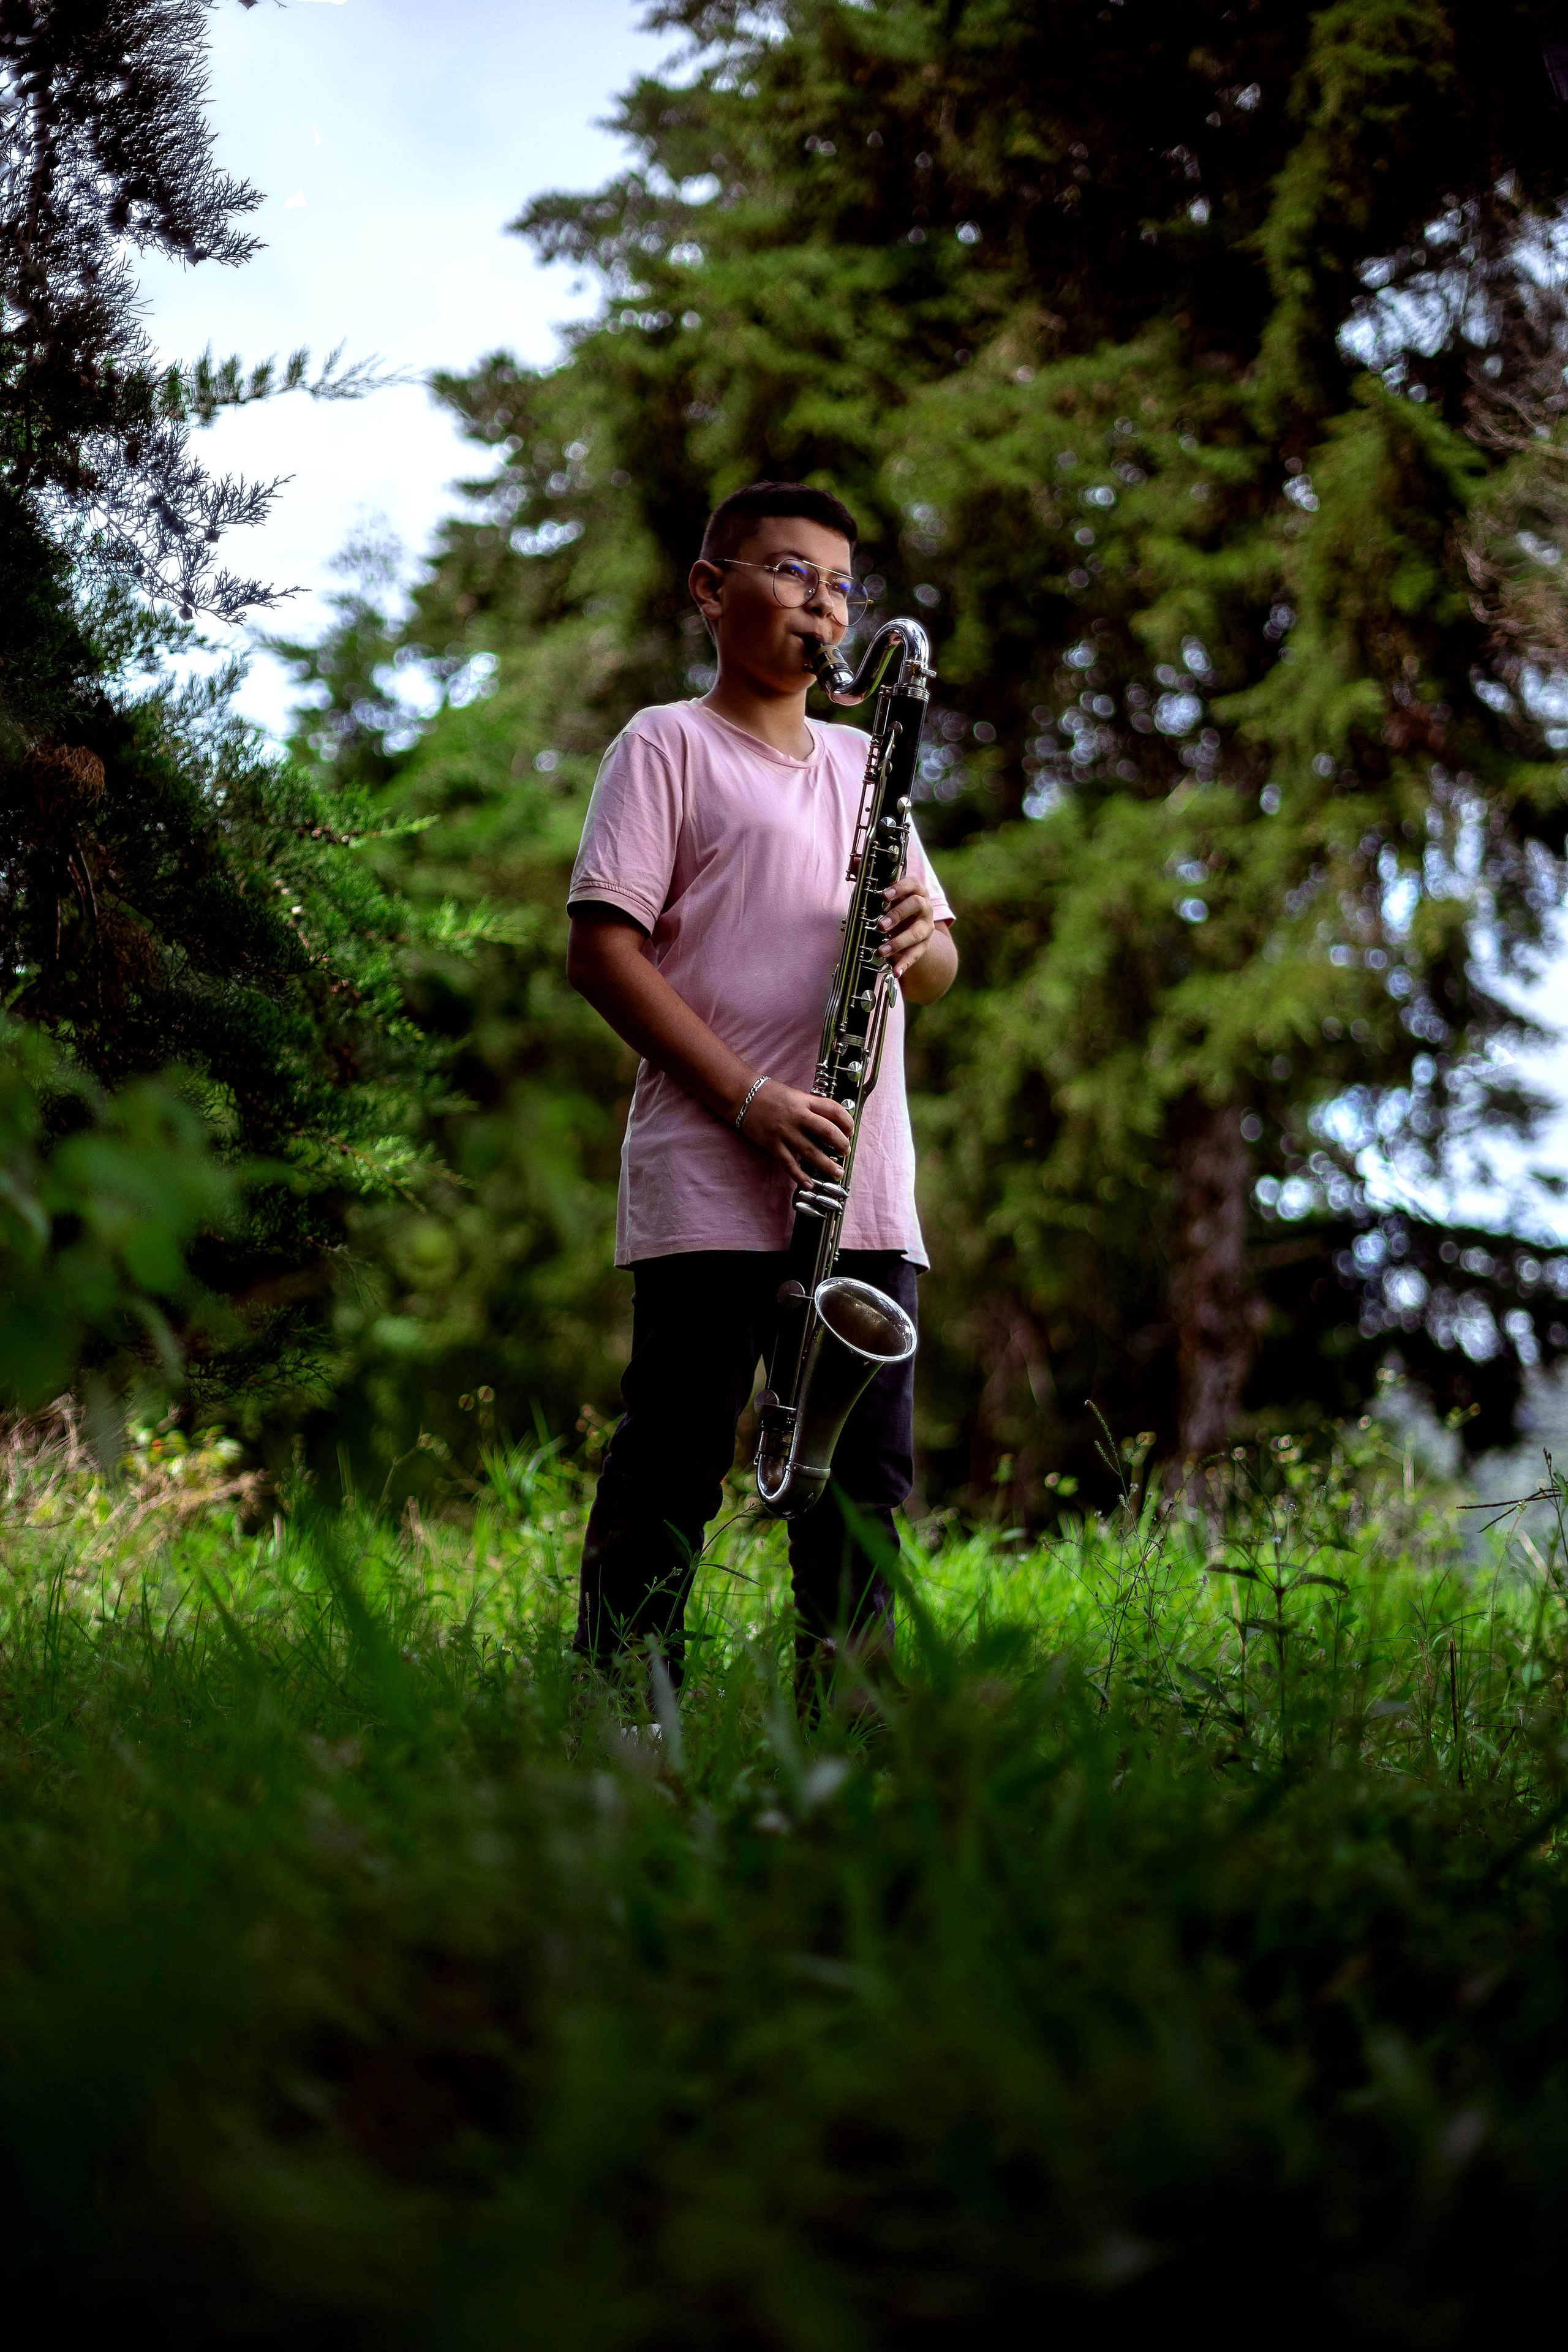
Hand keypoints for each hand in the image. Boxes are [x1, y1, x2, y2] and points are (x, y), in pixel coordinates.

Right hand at [736, 1080, 852, 1185]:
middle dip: (841, 1144)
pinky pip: (789, 1164)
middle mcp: (796, 1116)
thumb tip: (831, 1121)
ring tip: (837, 1173)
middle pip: (827, 1132)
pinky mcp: (772, 1144)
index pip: (833, 1110)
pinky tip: (809, 1184)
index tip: (851, 1131)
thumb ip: (811, 1106)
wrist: (741, 1095)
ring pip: (811, 1152)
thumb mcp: (794, 1094)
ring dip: (826, 1165)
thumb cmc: (769, 1094)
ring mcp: (784, 1132)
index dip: (847, 1121)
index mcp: (804, 1101)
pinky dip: (800, 1176)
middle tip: (845, 1152)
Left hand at [878, 876, 934, 980]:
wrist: (913, 927)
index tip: (884, 895)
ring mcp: (926, 927)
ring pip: (917, 933)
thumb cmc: (894, 905)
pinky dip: (905, 964)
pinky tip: (896, 972)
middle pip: (916, 905)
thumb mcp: (884, 893)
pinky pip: (916, 955)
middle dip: (897, 915)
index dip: (899, 888)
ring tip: (881, 950)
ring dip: (898, 942)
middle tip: (880, 925)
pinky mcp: (923, 946)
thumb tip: (854, 859)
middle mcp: (924, 907)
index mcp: (915, 890)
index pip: (912, 884)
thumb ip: (869, 876)